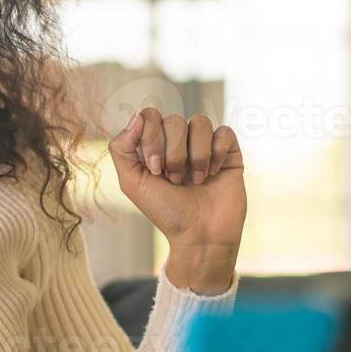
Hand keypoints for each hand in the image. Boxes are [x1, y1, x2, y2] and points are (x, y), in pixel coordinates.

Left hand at [107, 107, 245, 293]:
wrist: (200, 235)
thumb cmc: (166, 211)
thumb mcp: (132, 183)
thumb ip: (122, 149)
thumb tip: (137, 116)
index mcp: (155, 144)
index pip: (150, 116)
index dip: (151, 139)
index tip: (154, 170)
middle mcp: (179, 140)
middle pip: (174, 120)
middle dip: (173, 154)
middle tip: (175, 180)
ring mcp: (205, 144)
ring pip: (200, 122)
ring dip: (195, 156)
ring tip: (195, 180)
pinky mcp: (229, 151)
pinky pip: (224, 133)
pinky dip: (216, 155)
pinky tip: (213, 174)